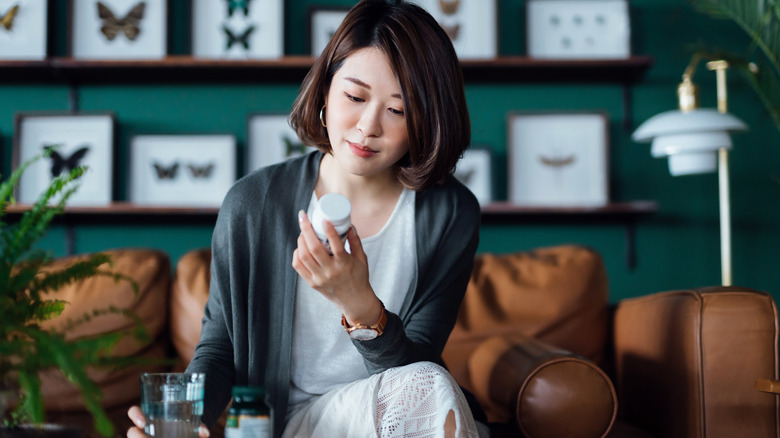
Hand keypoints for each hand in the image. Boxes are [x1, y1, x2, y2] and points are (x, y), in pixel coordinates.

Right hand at [127, 405, 208, 437]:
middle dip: (134, 434)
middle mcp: (145, 431)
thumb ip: (198, 427)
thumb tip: (204, 432)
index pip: (135, 412)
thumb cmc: (185, 429)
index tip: (143, 422)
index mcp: (152, 418)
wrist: (184, 435)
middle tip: (143, 434)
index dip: (135, 415)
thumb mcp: (191, 426)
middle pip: (131, 431)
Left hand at [292, 210, 381, 324]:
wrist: (354, 301)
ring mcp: (319, 278)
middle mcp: (331, 272)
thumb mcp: (362, 258)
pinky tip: (301, 247)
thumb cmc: (359, 277)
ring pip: (304, 256)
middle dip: (306, 229)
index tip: (324, 219)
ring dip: (301, 240)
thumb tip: (348, 224)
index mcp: (345, 264)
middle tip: (304, 217)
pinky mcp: (312, 283)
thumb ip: (355, 241)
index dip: (329, 231)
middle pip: (314, 248)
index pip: (336, 246)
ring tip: (303, 231)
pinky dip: (297, 254)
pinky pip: (299, 266)